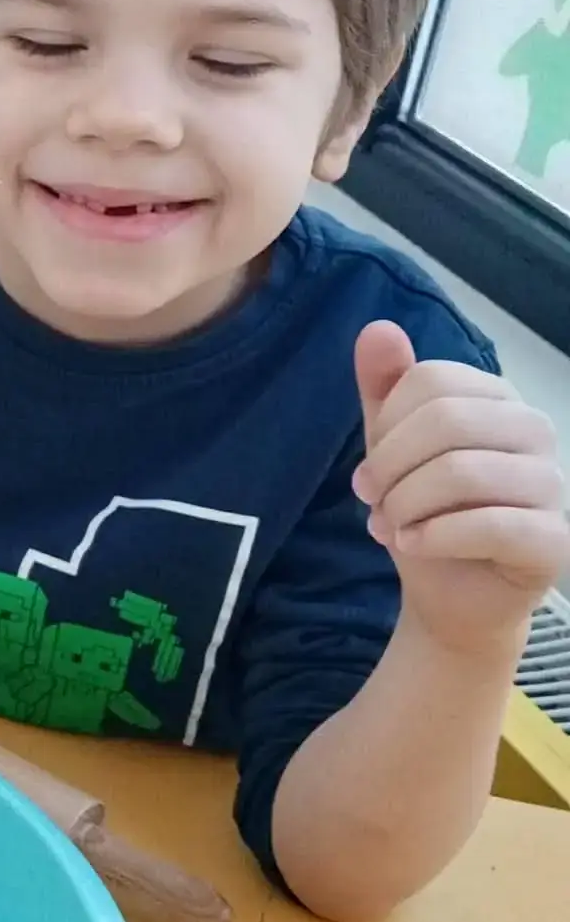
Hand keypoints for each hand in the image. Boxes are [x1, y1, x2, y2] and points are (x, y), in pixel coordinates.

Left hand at [353, 321, 567, 651]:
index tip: (370, 470)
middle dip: (390, 466)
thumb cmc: (426, 513)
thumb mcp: (392, 447)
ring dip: (407, 505)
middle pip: (446, 421)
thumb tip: (377, 328)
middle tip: (372, 501)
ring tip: (392, 527)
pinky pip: (491, 524)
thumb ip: (386, 388)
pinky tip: (413, 544)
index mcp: (497, 400)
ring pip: (463, 472)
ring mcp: (554, 485)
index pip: (431, 380)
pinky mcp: (556, 538)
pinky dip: (435, 536)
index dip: (386, 426)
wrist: (450, 593)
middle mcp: (535, 432)